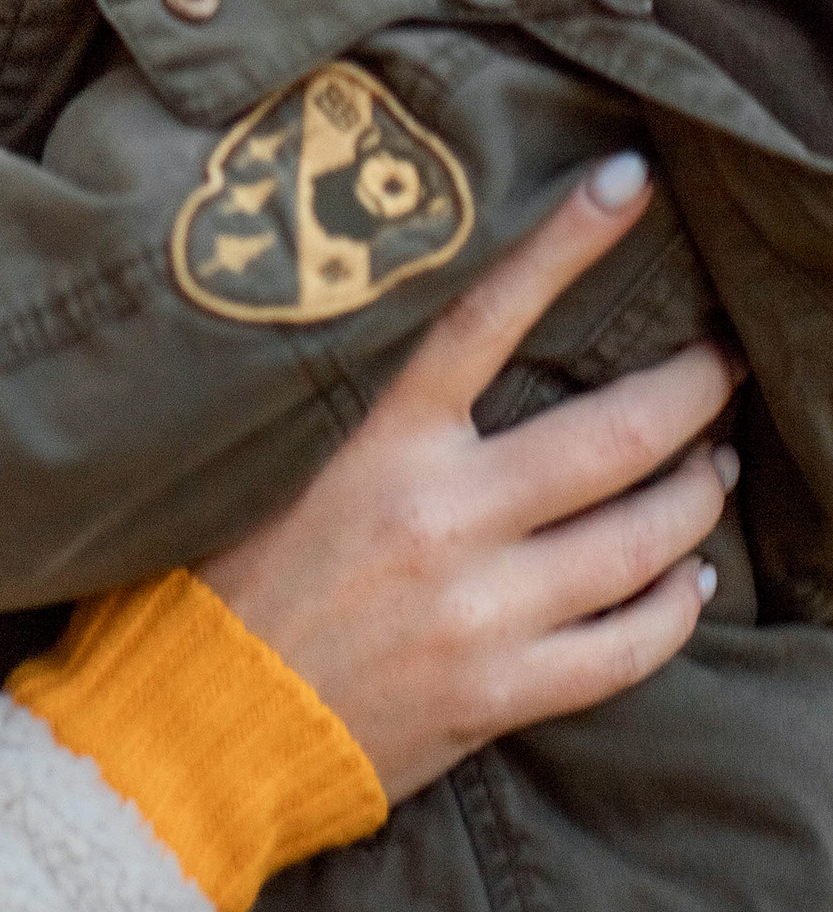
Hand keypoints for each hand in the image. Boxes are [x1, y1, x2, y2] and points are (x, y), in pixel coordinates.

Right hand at [200, 156, 739, 801]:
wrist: (189, 727)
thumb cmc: (208, 581)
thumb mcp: (261, 461)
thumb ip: (347, 412)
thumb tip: (420, 346)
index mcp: (377, 442)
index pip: (490, 315)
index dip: (567, 243)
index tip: (631, 183)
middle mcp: (442, 515)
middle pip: (614, 435)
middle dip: (691, 389)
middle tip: (722, 361)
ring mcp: (481, 610)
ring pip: (641, 540)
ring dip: (698, 495)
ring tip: (717, 466)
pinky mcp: (498, 692)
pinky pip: (628, 649)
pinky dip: (676, 608)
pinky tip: (690, 583)